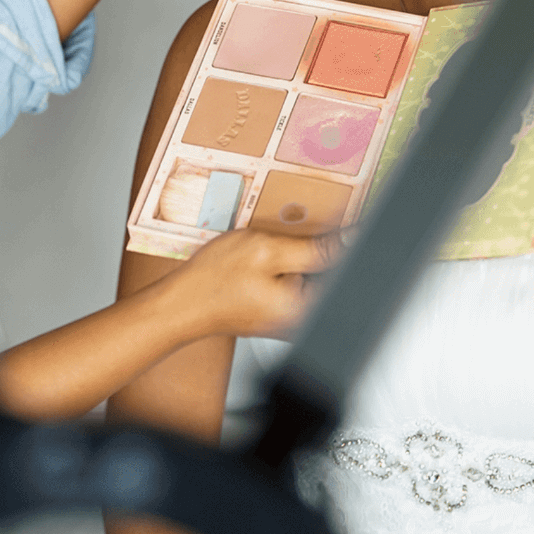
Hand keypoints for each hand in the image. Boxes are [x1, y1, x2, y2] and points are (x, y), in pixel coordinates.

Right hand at [166, 227, 343, 340]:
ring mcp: (292, 317)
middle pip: (333, 273)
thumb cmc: (215, 280)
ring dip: (303, 253)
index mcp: (308, 307)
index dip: (348, 238)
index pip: (348, 267)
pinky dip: (289, 264)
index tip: (343, 216)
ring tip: (273, 246)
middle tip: (290, 234)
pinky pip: (297, 282)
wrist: (182, 303)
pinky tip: (267, 257)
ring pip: (313, 275)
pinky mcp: (280, 312)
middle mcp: (304, 318)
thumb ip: (315, 248)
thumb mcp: (267, 251)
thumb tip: (352, 241)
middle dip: (322, 245)